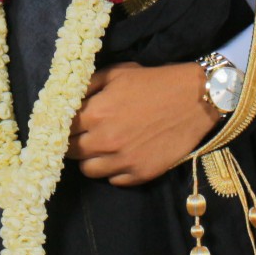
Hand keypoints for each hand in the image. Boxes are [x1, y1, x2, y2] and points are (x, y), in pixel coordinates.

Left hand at [67, 62, 216, 184]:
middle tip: (81, 135)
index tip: (64, 123)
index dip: (60, 125)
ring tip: (101, 147)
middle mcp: (104, 141)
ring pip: (88, 170)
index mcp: (95, 113)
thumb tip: (66, 98)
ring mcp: (123, 161)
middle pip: (70, 152)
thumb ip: (87, 85)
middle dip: (71, 143)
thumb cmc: (154, 82)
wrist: (195, 99)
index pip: (60, 128)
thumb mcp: (117, 73)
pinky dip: (113, 171)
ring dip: (91, 159)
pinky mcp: (140, 174)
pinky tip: (122, 156)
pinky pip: (114, 181)